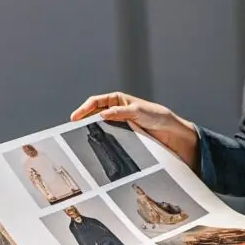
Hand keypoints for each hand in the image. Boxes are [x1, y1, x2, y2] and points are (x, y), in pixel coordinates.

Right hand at [71, 92, 199, 168]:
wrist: (170, 132)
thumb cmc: (156, 115)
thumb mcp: (137, 111)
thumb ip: (119, 112)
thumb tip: (101, 114)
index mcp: (118, 99)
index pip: (96, 101)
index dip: (84, 108)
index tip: (75, 117)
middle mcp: (116, 110)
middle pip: (94, 114)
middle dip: (83, 120)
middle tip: (73, 129)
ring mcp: (119, 123)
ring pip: (101, 126)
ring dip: (92, 130)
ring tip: (81, 137)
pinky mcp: (124, 135)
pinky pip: (109, 137)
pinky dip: (103, 139)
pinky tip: (98, 145)